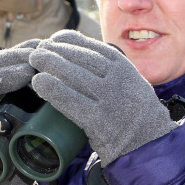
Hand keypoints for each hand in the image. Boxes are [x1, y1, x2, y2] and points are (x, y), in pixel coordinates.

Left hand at [28, 30, 176, 165]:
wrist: (150, 145)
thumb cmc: (132, 111)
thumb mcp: (127, 81)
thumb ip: (106, 67)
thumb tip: (71, 49)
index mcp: (123, 67)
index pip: (92, 46)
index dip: (68, 40)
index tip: (53, 39)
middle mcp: (117, 80)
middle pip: (80, 58)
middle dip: (54, 51)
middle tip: (36, 51)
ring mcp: (109, 100)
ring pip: (74, 75)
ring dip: (49, 65)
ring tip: (33, 61)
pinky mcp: (99, 121)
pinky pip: (71, 101)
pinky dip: (52, 89)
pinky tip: (38, 83)